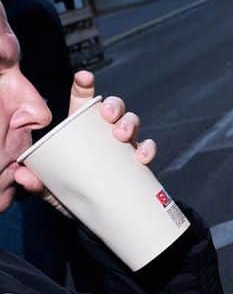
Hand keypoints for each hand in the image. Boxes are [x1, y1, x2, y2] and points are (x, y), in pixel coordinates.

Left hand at [13, 71, 155, 199]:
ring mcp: (122, 145)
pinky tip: (142, 156)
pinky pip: (147, 148)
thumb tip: (22, 176)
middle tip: (108, 116)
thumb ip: (37, 182)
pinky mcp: (137, 162)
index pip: (83, 100)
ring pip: (132, 122)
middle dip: (114, 106)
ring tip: (122, 135)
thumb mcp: (52, 187)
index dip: (84, 85)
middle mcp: (104, 132)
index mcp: (81, 128)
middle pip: (113, 107)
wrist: (95, 215)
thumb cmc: (72, 192)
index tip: (84, 78)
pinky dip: (148, 149)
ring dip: (129, 124)